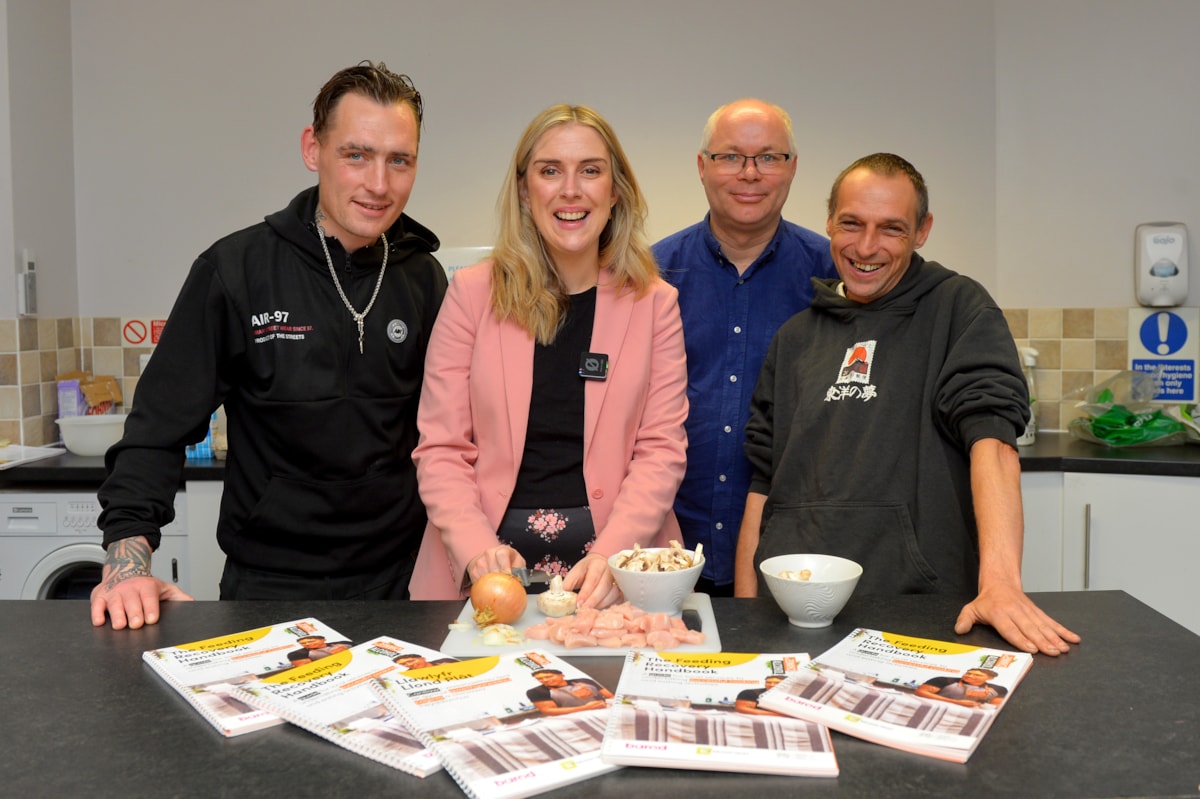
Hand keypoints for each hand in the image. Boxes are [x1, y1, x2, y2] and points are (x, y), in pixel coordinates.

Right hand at [90, 536, 192, 628]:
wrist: (124, 570)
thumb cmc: (145, 585)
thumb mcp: (164, 588)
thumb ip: (179, 597)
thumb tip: (193, 604)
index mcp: (146, 586)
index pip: (149, 596)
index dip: (150, 608)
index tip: (152, 619)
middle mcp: (129, 588)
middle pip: (131, 601)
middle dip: (134, 613)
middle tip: (136, 624)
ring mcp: (113, 592)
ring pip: (114, 603)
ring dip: (116, 615)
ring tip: (120, 625)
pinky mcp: (99, 596)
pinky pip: (96, 605)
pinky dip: (97, 613)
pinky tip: (99, 621)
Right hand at [466, 545, 525, 583]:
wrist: (492, 557)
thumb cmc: (508, 560)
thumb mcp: (517, 562)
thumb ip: (520, 570)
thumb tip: (519, 581)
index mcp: (502, 550)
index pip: (502, 555)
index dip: (505, 567)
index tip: (508, 576)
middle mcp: (490, 553)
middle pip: (493, 569)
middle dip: (499, 580)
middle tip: (504, 587)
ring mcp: (480, 561)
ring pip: (484, 577)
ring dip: (492, 584)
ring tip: (498, 588)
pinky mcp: (473, 570)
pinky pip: (478, 582)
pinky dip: (484, 587)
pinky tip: (490, 588)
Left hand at [563, 553, 620, 609]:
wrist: (599, 564)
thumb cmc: (586, 570)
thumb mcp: (574, 573)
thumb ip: (568, 583)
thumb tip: (564, 594)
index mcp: (597, 564)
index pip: (592, 578)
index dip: (586, 592)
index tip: (578, 603)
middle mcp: (610, 570)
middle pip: (605, 586)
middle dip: (593, 600)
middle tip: (584, 609)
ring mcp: (618, 579)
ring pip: (614, 593)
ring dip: (602, 604)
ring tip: (591, 610)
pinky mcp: (622, 588)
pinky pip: (619, 598)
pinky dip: (610, 605)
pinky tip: (600, 609)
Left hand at [955, 584, 1080, 655]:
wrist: (1000, 582)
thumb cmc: (986, 600)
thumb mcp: (971, 608)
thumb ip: (965, 619)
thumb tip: (959, 629)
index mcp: (999, 613)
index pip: (1011, 629)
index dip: (1021, 639)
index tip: (1032, 649)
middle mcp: (1016, 612)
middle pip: (1030, 629)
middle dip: (1043, 641)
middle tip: (1053, 652)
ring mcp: (1029, 612)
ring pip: (1043, 626)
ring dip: (1055, 637)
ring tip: (1064, 648)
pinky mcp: (1037, 612)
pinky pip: (1051, 621)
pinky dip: (1063, 630)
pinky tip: (1073, 638)